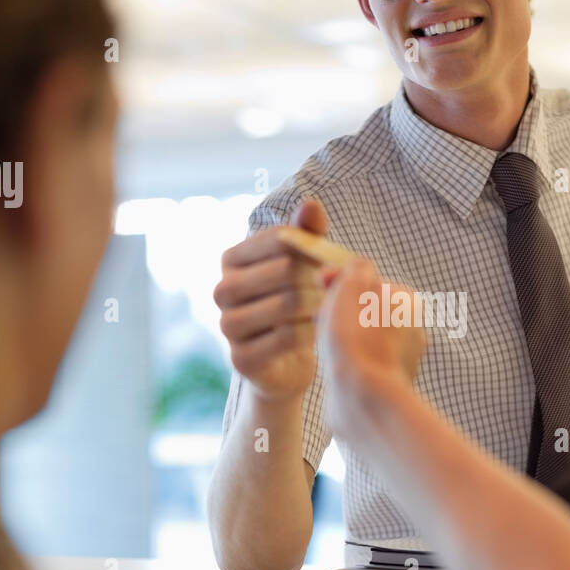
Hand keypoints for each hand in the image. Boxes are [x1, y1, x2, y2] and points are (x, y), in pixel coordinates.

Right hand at [214, 197, 328, 402]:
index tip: (338, 262)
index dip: (316, 249)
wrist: (285, 365)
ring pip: (289, 304)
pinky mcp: (241, 358)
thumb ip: (306, 235)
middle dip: (322, 280)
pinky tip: (325, 334)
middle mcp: (222, 289)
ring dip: (321, 307)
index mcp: (232, 258)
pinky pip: (288, 337)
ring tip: (338, 311)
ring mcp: (227, 325)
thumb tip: (311, 204)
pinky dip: (314, 334)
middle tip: (346, 291)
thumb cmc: (295, 304)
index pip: (280, 239)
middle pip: (286, 271)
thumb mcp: (302, 267)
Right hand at [317, 258, 427, 440]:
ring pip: (361, 336)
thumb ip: (356, 269)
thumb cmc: (356, 341)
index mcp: (408, 301)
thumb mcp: (353, 287)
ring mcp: (400, 359)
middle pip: (364, 308)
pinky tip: (333, 367)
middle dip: (339, 310)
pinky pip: (359, 363)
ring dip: (339, 336)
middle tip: (318, 317)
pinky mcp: (385, 384)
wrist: (363, 400)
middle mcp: (411, 329)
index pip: (368, 280)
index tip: (320, 284)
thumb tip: (357, 269)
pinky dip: (345, 361)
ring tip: (325, 345)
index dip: (340, 279)